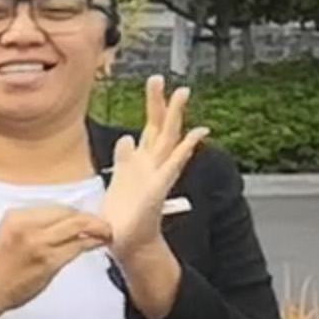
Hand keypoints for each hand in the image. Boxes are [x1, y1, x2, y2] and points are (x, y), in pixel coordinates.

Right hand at [0, 203, 113, 317]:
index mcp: (15, 216)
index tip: (86, 220)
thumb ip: (34, 227)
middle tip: (103, 226)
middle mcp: (26, 225)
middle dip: (91, 218)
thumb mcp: (11, 236)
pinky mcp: (48, 259)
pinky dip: (93, 242)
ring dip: (98, 228)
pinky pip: (78, 245)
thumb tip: (66, 225)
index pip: (57, 208)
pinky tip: (100, 243)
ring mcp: (38, 242)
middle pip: (69, 213)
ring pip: (78, 225)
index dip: (76, 213)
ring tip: (107, 234)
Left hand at [100, 77, 208, 262]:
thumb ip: (124, 158)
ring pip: (168, 138)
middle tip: (159, 78)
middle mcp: (152, 164)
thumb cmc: (125, 211)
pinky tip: (198, 133)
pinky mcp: (158, 187)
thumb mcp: (120, 177)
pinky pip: (175, 163)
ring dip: (175, 115)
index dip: (153, 106)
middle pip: (158, 127)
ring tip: (182, 92)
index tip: (155, 82)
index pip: (149, 128)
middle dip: (159, 102)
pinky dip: (187, 148)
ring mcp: (157, 173)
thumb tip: (126, 139)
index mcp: (141, 161)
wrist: (126, 240)